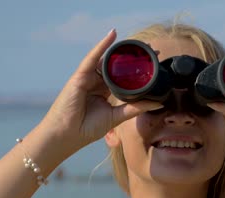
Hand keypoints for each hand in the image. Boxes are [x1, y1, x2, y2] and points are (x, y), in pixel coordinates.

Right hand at [40, 29, 161, 152]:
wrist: (66, 135)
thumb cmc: (87, 128)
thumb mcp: (117, 116)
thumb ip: (135, 108)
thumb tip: (158, 103)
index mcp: (104, 91)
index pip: (122, 77)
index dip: (137, 70)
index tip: (153, 64)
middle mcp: (96, 82)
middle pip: (116, 66)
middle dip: (133, 58)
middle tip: (152, 50)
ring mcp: (88, 78)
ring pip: (106, 59)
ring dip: (122, 50)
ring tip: (139, 43)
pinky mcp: (80, 76)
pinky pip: (93, 58)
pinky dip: (102, 46)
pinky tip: (112, 35)